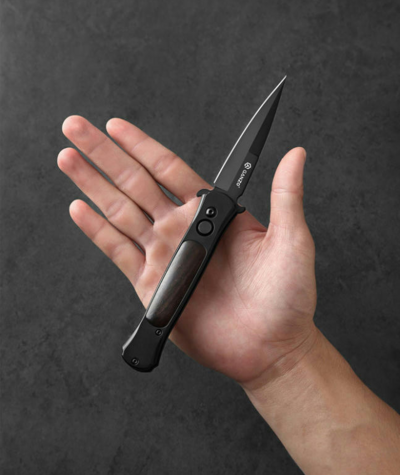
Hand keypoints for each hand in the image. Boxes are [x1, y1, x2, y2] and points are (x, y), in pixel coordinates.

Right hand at [58, 116, 317, 388]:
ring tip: (67, 158)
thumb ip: (286, 196)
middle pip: (134, 182)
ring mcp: (164, 255)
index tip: (116, 125)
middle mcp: (182, 229)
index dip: (141, 146)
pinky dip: (96, 231)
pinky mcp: (152, 286)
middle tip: (75, 127)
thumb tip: (296, 154)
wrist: (271, 348)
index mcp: (212, 214)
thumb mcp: (293, 241)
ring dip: (91, 185)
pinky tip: (79, 209)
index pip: (169, 169)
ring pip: (119, 212)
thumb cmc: (288, 297)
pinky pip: (118, 252)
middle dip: (104, 154)